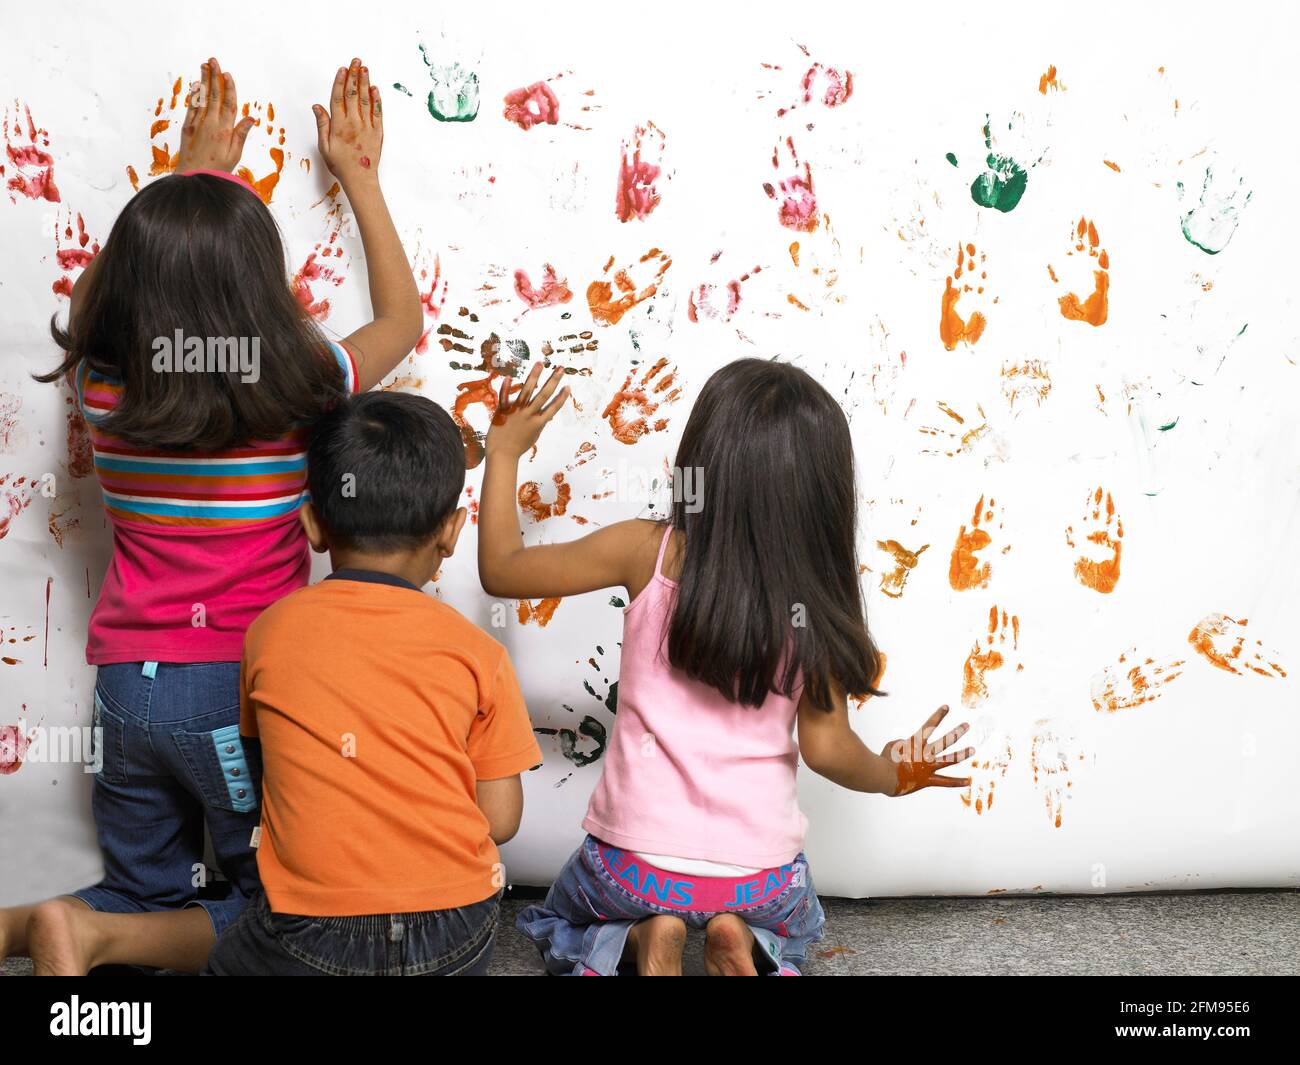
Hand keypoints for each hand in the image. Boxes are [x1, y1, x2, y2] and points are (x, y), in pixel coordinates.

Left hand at [175, 57, 255, 172]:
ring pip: (201, 98)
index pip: (228, 104)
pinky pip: (191, 106)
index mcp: (224, 131)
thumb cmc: (217, 170)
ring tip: (204, 65)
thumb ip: (241, 134)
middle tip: (214, 61)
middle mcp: (210, 124)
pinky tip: (196, 85)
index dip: (229, 88)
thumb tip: (251, 118)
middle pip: (213, 96)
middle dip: (214, 77)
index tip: (228, 75)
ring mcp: (197, 124)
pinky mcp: (187, 127)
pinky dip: (194, 94)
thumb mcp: (234, 155)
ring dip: (203, 80)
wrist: (193, 177)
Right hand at [314, 58, 382, 185]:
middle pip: (353, 94)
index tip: (342, 69)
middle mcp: (354, 123)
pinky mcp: (378, 133)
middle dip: (354, 76)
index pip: (338, 98)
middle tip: (356, 61)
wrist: (360, 180)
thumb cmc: (340, 165)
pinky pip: (378, 113)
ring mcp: (367, 127)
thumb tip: (317, 106)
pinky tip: (375, 89)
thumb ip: (322, 124)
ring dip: (365, 83)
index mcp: (339, 125)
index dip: (340, 82)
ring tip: (365, 68)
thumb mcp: (324, 146)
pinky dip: (377, 100)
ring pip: (366, 100)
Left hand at [486, 364, 569, 459]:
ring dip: (534, 376)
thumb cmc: (518, 447)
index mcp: (538, 422)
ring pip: (527, 391)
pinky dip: (506, 387)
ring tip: (540, 363)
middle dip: (554, 380)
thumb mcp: (533, 436)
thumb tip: (548, 417)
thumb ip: (539, 424)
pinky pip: (505, 397)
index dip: (562, 397)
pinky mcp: (503, 411)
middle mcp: (529, 415)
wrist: (502, 455)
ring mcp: (517, 412)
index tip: (568, 386)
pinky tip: (509, 377)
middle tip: (561, 368)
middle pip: (544, 395)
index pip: (553, 407)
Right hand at [882, 705, 973, 795]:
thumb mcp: (893, 744)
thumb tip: (908, 745)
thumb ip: (903, 743)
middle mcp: (925, 753)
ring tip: (973, 749)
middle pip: (945, 741)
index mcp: (916, 742)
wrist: (884, 776)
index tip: (947, 707)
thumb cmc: (885, 759)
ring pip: (949, 760)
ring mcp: (928, 767)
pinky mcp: (927, 780)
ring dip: (962, 754)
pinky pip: (945, 782)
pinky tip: (968, 781)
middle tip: (966, 725)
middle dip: (957, 732)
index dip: (939, 715)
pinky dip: (957, 782)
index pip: (929, 725)